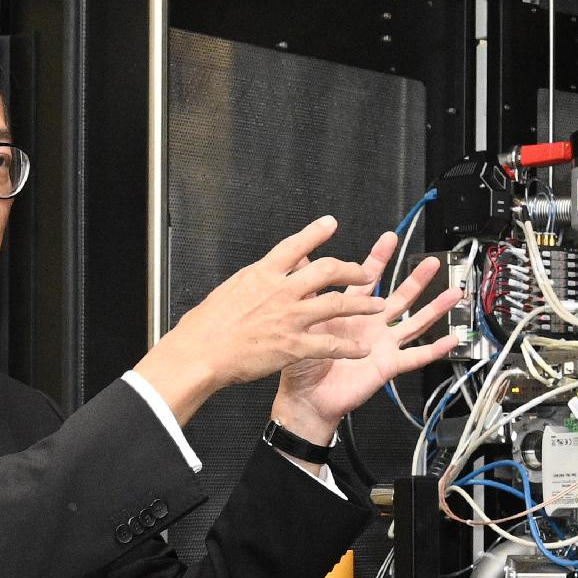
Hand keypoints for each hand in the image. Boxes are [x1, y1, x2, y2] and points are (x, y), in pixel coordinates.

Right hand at [132, 215, 392, 422]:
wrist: (200, 353)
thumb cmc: (205, 327)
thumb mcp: (228, 290)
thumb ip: (251, 282)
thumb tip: (260, 276)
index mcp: (262, 274)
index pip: (296, 245)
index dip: (316, 233)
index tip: (330, 224)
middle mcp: (281, 291)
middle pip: (327, 270)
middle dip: (352, 269)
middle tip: (365, 272)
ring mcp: (290, 317)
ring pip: (337, 304)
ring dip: (362, 304)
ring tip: (378, 305)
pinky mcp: (293, 345)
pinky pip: (330, 344)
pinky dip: (349, 347)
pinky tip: (362, 349)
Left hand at [274, 227, 456, 439]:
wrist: (306, 398)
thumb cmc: (302, 363)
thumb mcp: (303, 321)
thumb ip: (309, 292)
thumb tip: (301, 261)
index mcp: (351, 311)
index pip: (368, 279)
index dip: (379, 258)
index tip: (389, 238)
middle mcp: (372, 325)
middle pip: (401, 297)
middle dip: (417, 279)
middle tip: (432, 261)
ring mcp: (383, 344)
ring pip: (415, 322)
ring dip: (435, 308)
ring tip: (454, 293)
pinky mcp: (388, 365)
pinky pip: (416, 356)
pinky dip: (435, 349)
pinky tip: (451, 339)